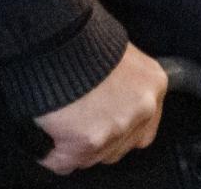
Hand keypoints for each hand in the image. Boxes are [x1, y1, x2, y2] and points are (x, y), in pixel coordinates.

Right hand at [34, 42, 166, 174]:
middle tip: (79, 120)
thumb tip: (112, 92)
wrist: (55, 39)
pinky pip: (64, 162)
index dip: (121, 122)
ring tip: (59, 122)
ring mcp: (115, 130)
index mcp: (153, 84)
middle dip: (100, 137)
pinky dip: (52, 153)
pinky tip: (47, 134)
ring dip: (76, 145)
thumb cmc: (82, 38)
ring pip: (94, 156)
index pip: (146, 123)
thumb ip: (123, 79)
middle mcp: (141, 109)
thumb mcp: (117, 52)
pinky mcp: (85, 145)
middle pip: (120, 144)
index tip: (106, 118)